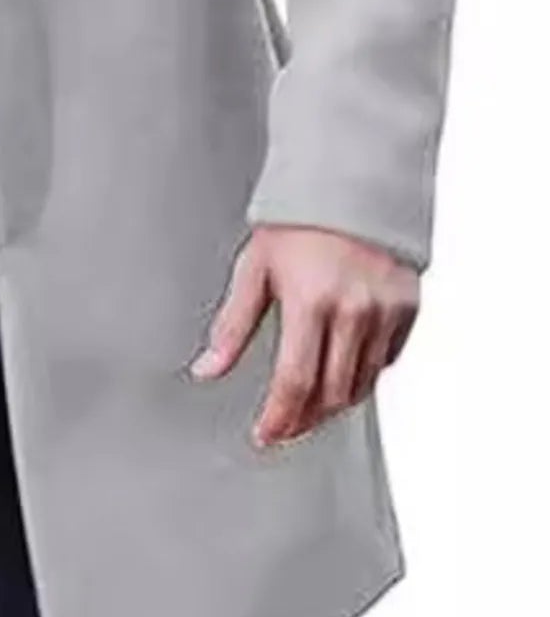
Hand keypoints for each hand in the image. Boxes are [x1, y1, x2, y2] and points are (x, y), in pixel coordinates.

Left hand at [188, 225, 419, 446]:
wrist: (350, 183)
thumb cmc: (297, 222)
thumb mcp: (254, 268)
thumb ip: (233, 325)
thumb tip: (206, 369)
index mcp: (311, 302)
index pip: (295, 382)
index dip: (278, 418)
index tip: (265, 434)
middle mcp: (354, 312)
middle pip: (331, 393)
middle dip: (304, 419)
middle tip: (284, 426)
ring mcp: (386, 312)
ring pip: (362, 385)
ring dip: (333, 404)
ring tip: (309, 406)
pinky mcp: (409, 309)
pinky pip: (386, 361)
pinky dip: (363, 375)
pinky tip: (342, 371)